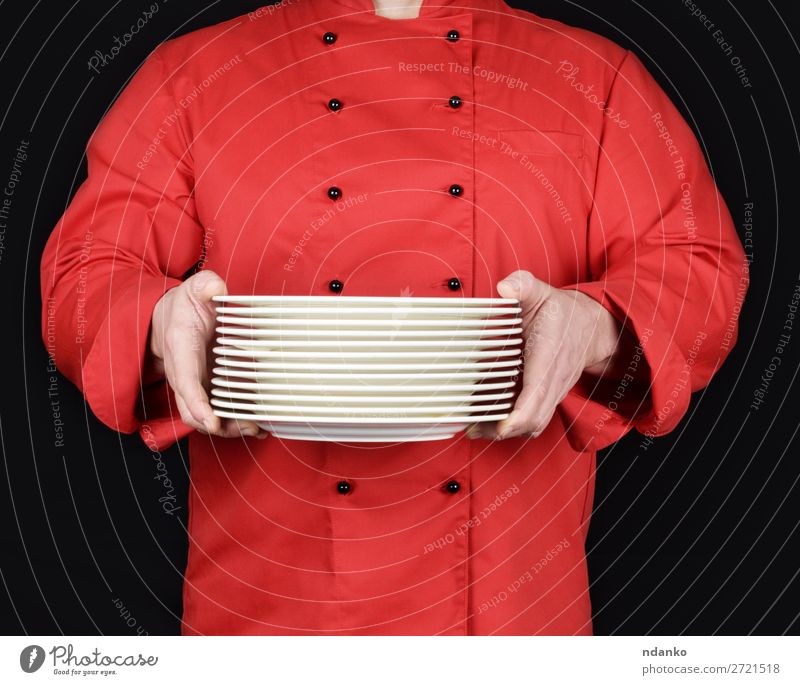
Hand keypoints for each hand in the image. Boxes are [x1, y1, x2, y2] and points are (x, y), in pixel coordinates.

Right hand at [148, 270, 265, 437]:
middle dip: (219, 425)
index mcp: (180, 349)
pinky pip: (217, 412)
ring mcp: (194, 385)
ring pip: (206, 417)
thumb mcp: (194, 289)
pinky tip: (257, 425)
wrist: (171, 319)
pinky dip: (234, 422)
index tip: (211, 420)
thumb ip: (204, 285)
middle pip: (194, 411)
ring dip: (230, 428)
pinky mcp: (206, 390)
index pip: (184, 381)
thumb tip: (216, 287)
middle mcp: (183, 374)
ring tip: (257, 429)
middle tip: (249, 427)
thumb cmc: (184, 307)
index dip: (197, 403)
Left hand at [469, 270, 622, 439]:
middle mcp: (553, 381)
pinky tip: (488, 419)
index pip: (536, 394)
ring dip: (505, 432)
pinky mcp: (548, 397)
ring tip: (475, 429)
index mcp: (548, 357)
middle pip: (533, 420)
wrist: (592, 328)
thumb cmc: (562, 313)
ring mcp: (552, 392)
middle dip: (503, 431)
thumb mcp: (541, 292)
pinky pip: (533, 419)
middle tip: (473, 429)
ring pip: (533, 424)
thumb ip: (523, 285)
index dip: (518, 415)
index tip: (499, 426)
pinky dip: (512, 425)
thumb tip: (505, 286)